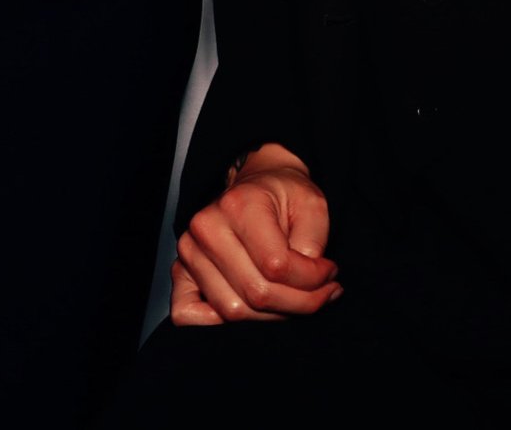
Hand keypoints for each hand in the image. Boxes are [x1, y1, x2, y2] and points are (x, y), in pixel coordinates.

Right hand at [170, 144, 340, 325]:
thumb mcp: (313, 206)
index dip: (312, 280)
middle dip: (299, 303)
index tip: (330, 273)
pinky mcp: (181, 270)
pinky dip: (217, 326)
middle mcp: (207, 227)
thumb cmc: (284, 195)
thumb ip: (313, 246)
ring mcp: (189, 251)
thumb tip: (308, 286)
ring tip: (295, 299)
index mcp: (239, 205)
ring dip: (272, 316)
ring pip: (232, 311)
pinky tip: (251, 312)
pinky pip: (187, 314)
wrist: (258, 184)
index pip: (276, 266)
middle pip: (255, 294)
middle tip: (322, 294)